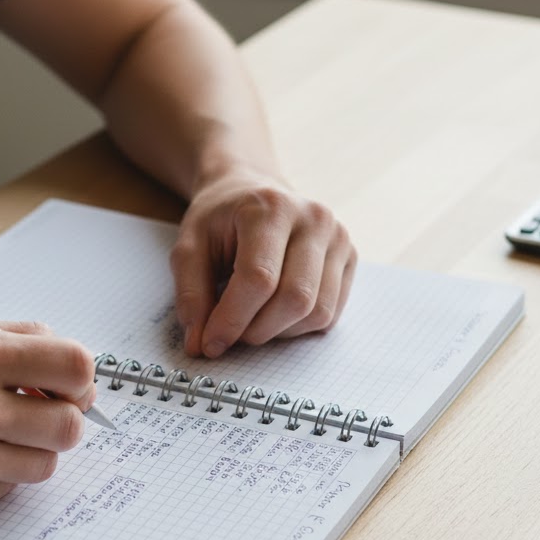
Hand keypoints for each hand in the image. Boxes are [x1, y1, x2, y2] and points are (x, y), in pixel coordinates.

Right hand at [0, 323, 95, 517]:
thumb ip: (10, 342)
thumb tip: (69, 361)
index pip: (74, 364)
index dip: (81, 375)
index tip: (72, 380)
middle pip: (69, 424)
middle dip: (65, 416)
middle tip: (44, 410)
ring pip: (45, 463)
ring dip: (34, 448)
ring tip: (0, 432)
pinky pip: (7, 489)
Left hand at [170, 173, 356, 357]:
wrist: (253, 192)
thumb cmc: (220, 220)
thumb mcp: (189, 247)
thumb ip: (190, 294)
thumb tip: (199, 346)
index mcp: (271, 207)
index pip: (259, 278)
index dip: (232, 320)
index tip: (210, 344)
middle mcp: (314, 219)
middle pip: (295, 299)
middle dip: (257, 330)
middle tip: (230, 334)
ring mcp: (338, 238)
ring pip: (317, 312)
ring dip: (278, 332)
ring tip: (250, 321)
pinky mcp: (350, 258)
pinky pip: (331, 314)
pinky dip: (298, 327)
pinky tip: (274, 313)